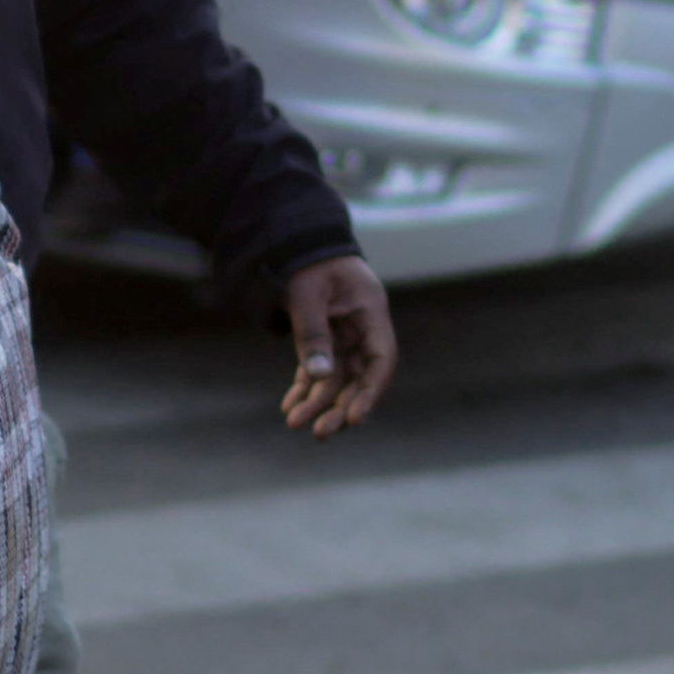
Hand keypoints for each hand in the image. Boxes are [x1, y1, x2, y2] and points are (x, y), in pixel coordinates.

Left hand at [277, 255, 395, 436]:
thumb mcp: (306, 292)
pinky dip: (305, 387)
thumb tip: (319, 375)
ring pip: (336, 378)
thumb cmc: (305, 260)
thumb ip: (313, 332)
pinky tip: (291, 406)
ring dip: (318, 402)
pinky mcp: (322, 339)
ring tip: (295, 423)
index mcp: (370, 311)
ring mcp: (342, 335)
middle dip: (340, 407)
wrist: (293, 240)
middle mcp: (361, 328)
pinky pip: (317, 369)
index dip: (371, 391)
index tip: (356, 417)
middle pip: (359, 376)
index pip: (382, 359)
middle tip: (321, 433)